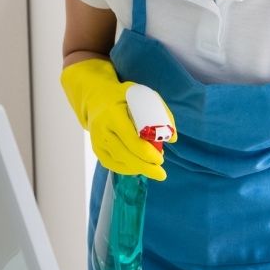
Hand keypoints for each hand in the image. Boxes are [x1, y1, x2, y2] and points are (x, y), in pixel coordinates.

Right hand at [60, 59, 173, 179]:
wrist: (96, 98)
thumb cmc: (124, 97)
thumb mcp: (144, 96)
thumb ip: (161, 113)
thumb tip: (172, 138)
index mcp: (113, 115)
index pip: (131, 140)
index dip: (147, 153)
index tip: (161, 159)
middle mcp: (102, 130)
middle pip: (125, 155)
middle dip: (145, 167)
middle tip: (161, 174)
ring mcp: (97, 141)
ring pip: (118, 162)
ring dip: (138, 168)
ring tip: (153, 168)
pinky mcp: (96, 149)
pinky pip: (112, 164)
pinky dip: (127, 169)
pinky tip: (140, 168)